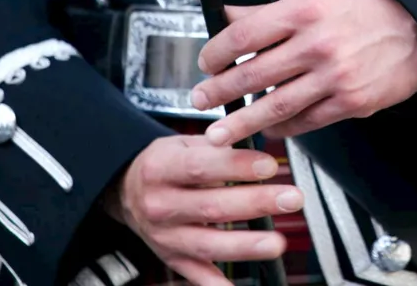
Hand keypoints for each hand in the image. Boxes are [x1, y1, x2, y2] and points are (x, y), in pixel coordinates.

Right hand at [105, 135, 303, 285]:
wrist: (126, 192)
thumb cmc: (163, 165)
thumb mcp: (181, 144)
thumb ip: (216, 148)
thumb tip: (255, 152)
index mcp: (161, 169)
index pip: (201, 167)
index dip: (236, 167)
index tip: (268, 166)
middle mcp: (160, 205)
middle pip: (211, 207)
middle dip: (256, 203)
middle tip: (291, 198)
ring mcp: (165, 236)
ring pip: (208, 244)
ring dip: (245, 245)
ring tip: (277, 242)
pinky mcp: (171, 258)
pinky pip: (196, 275)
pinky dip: (216, 285)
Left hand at [191, 0, 416, 146]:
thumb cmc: (370, 6)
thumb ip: (273, 12)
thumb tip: (230, 17)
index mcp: (304, 11)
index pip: (244, 35)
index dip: (216, 53)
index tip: (205, 63)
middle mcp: (317, 45)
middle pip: (252, 75)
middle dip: (219, 92)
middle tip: (199, 102)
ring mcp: (335, 78)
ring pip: (275, 106)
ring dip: (242, 122)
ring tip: (220, 133)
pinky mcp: (352, 102)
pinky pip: (307, 121)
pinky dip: (285, 128)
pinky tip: (270, 130)